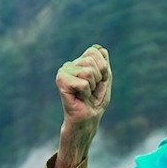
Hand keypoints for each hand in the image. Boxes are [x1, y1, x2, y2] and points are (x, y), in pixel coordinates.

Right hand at [53, 45, 111, 167]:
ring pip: (88, 71)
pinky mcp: (61, 81)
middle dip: (98, 78)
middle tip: (91, 90)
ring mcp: (63, 72)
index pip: (96, 51)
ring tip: (85, 94)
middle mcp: (69, 65)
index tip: (98, 82)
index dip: (103, 69)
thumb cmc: (95, 102)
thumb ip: (103, 63)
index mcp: (79, 62)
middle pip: (92, 60)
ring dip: (92, 86)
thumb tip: (100, 48)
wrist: (87, 119)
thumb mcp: (104, 80)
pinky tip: (80, 98)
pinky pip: (83, 83)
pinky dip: (86, 93)